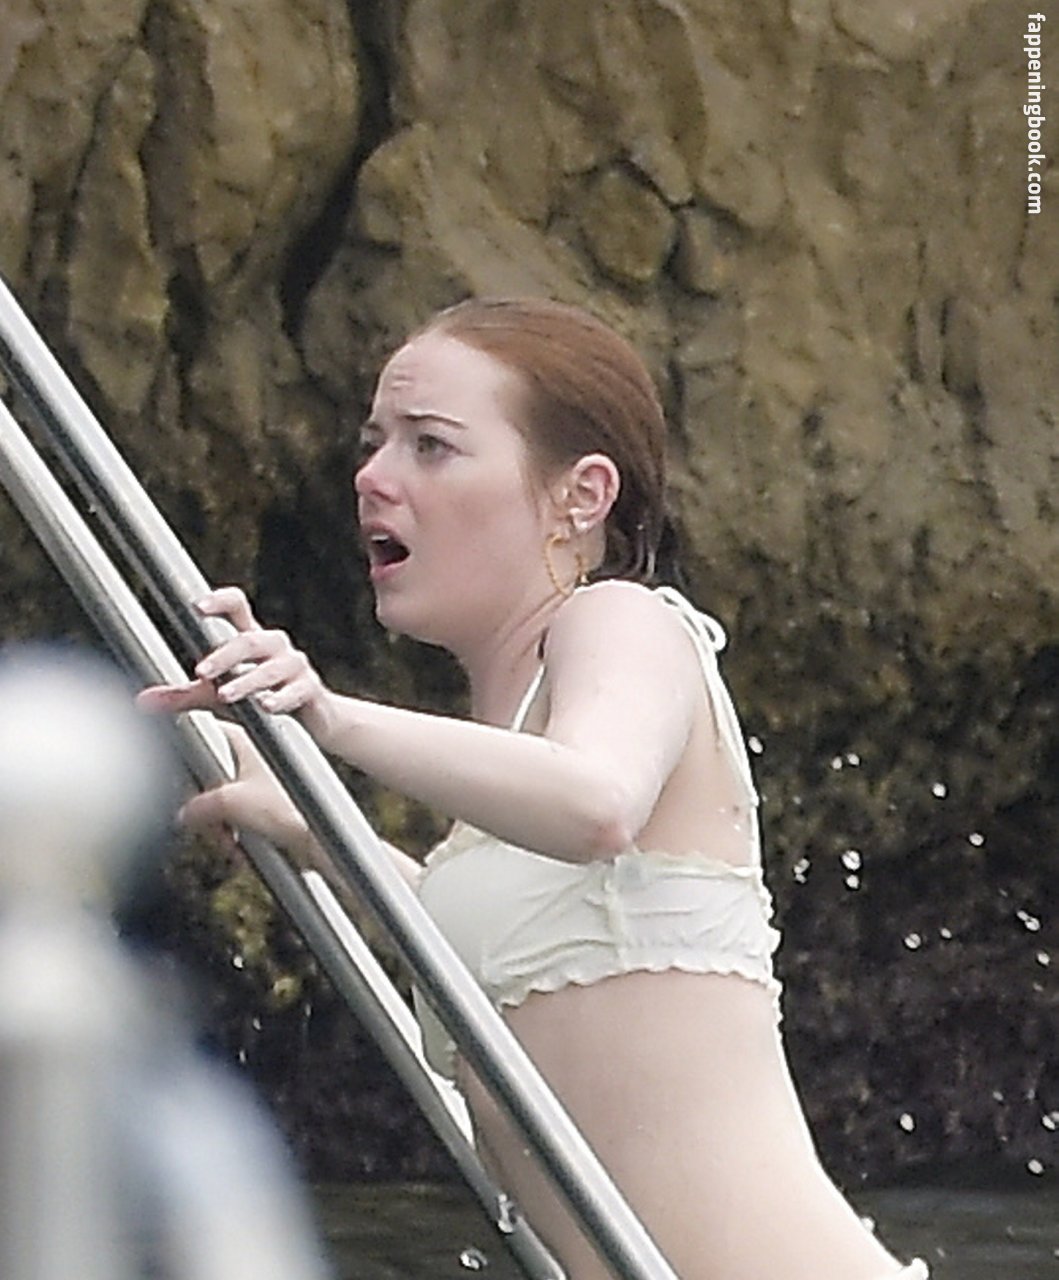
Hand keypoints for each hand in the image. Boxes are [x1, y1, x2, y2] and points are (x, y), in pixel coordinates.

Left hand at [137, 587, 333, 737]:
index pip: (238, 607)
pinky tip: (266, 706)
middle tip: (201, 672)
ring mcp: (296, 668)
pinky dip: (280, 699)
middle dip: (225, 655)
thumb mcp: (221, 696)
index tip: (196, 605)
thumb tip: (141, 701)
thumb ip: (185, 696)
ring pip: (271, 668)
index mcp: (253, 640)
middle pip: (251, 640)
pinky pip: (296, 691)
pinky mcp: (310, 691)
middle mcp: (276, 647)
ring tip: (224, 695)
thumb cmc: (262, 698)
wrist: (318, 719)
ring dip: (247, 681)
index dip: (220, 601)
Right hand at [178, 723, 310, 857]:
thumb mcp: (229, 803)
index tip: (184, 786)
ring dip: (221, 822)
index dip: (188, 763)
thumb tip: (184, 813)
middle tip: (209, 822)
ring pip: (224, 798)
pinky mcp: (270, 800)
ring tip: (229, 838)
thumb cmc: (290, 808)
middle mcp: (257, 752)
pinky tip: (239, 843)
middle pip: (210, 774)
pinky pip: (239, 812)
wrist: (321, 837)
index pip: (201, 735)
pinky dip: (235, 828)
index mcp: (247, 738)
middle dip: (206, 805)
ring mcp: (264, 776)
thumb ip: (197, 806)